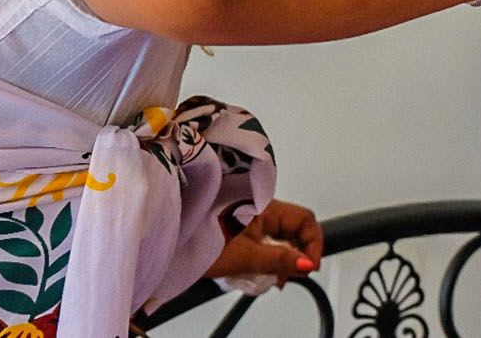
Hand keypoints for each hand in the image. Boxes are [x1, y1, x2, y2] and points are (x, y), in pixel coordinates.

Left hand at [204, 198, 323, 285]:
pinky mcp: (238, 221)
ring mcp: (249, 212)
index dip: (313, 245)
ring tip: (268, 275)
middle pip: (295, 228)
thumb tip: (306, 264)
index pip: (306, 221)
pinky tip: (255, 267)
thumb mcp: (244, 256)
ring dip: (281, 256)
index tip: (307, 267)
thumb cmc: (197, 238)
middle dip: (297, 254)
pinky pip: (263, 236)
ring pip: (279, 234)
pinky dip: (265, 252)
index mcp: (266, 206)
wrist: (167, 234)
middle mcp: (260, 205)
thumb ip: (279, 260)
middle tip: (287, 276)